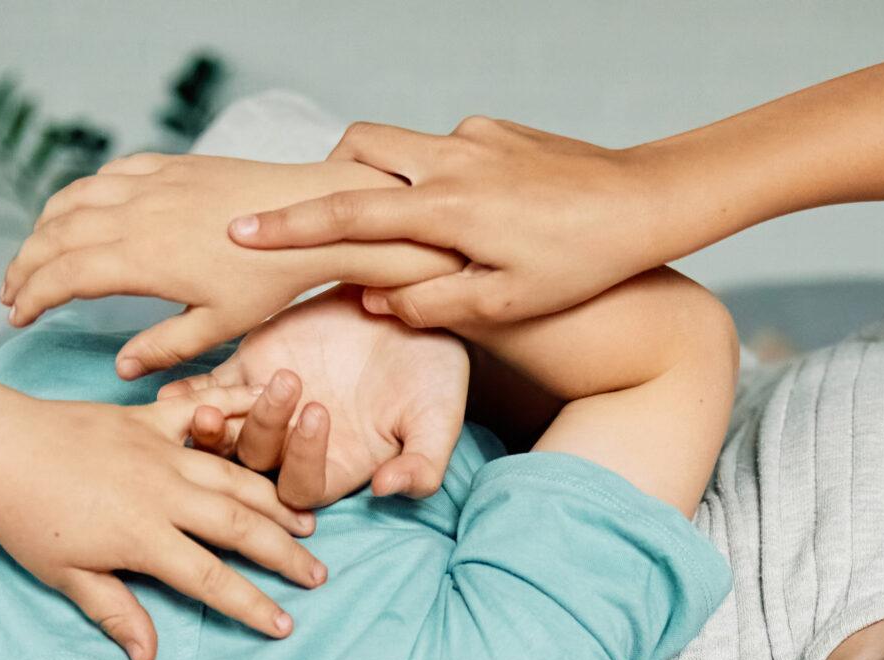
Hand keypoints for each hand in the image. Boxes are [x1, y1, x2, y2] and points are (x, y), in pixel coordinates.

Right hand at [0, 153, 462, 378]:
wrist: (311, 216)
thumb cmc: (270, 277)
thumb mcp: (219, 326)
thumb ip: (164, 347)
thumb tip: (123, 368)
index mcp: (139, 259)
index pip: (63, 276)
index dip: (32, 296)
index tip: (16, 315)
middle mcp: (134, 214)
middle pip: (55, 235)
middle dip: (25, 264)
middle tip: (10, 292)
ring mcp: (150, 184)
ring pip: (74, 199)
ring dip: (44, 227)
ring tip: (33, 255)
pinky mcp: (169, 165)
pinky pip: (108, 173)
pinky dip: (81, 193)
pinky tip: (77, 210)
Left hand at [0, 384, 327, 659]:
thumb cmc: (21, 518)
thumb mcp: (65, 576)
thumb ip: (116, 613)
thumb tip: (149, 659)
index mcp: (142, 537)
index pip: (211, 579)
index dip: (252, 605)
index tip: (285, 625)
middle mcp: (161, 493)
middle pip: (239, 526)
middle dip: (283, 554)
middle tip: (319, 574)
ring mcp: (158, 451)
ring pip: (232, 475)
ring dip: (274, 499)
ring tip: (305, 520)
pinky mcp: (145, 420)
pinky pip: (201, 415)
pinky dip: (238, 414)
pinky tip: (269, 417)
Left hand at [166, 288, 467, 504]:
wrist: (410, 308)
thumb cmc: (432, 371)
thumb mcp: (438, 419)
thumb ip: (421, 464)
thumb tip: (387, 490)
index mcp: (336, 468)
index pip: (301, 486)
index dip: (302, 459)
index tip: (321, 411)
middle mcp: (295, 446)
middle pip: (256, 463)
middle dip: (257, 434)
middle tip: (278, 391)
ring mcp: (266, 407)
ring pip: (226, 433)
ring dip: (214, 424)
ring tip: (212, 406)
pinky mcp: (248, 365)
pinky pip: (209, 387)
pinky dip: (190, 393)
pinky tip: (180, 390)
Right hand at [229, 118, 679, 330]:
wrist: (645, 202)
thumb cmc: (581, 265)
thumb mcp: (505, 305)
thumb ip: (432, 303)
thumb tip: (376, 300)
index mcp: (446, 208)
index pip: (346, 213)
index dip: (287, 227)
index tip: (238, 232)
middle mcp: (451, 159)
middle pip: (358, 149)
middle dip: (331, 179)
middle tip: (333, 223)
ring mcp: (473, 137)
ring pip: (398, 143)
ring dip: (386, 179)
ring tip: (410, 230)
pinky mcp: (496, 130)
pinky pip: (444, 149)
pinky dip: (436, 178)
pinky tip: (475, 217)